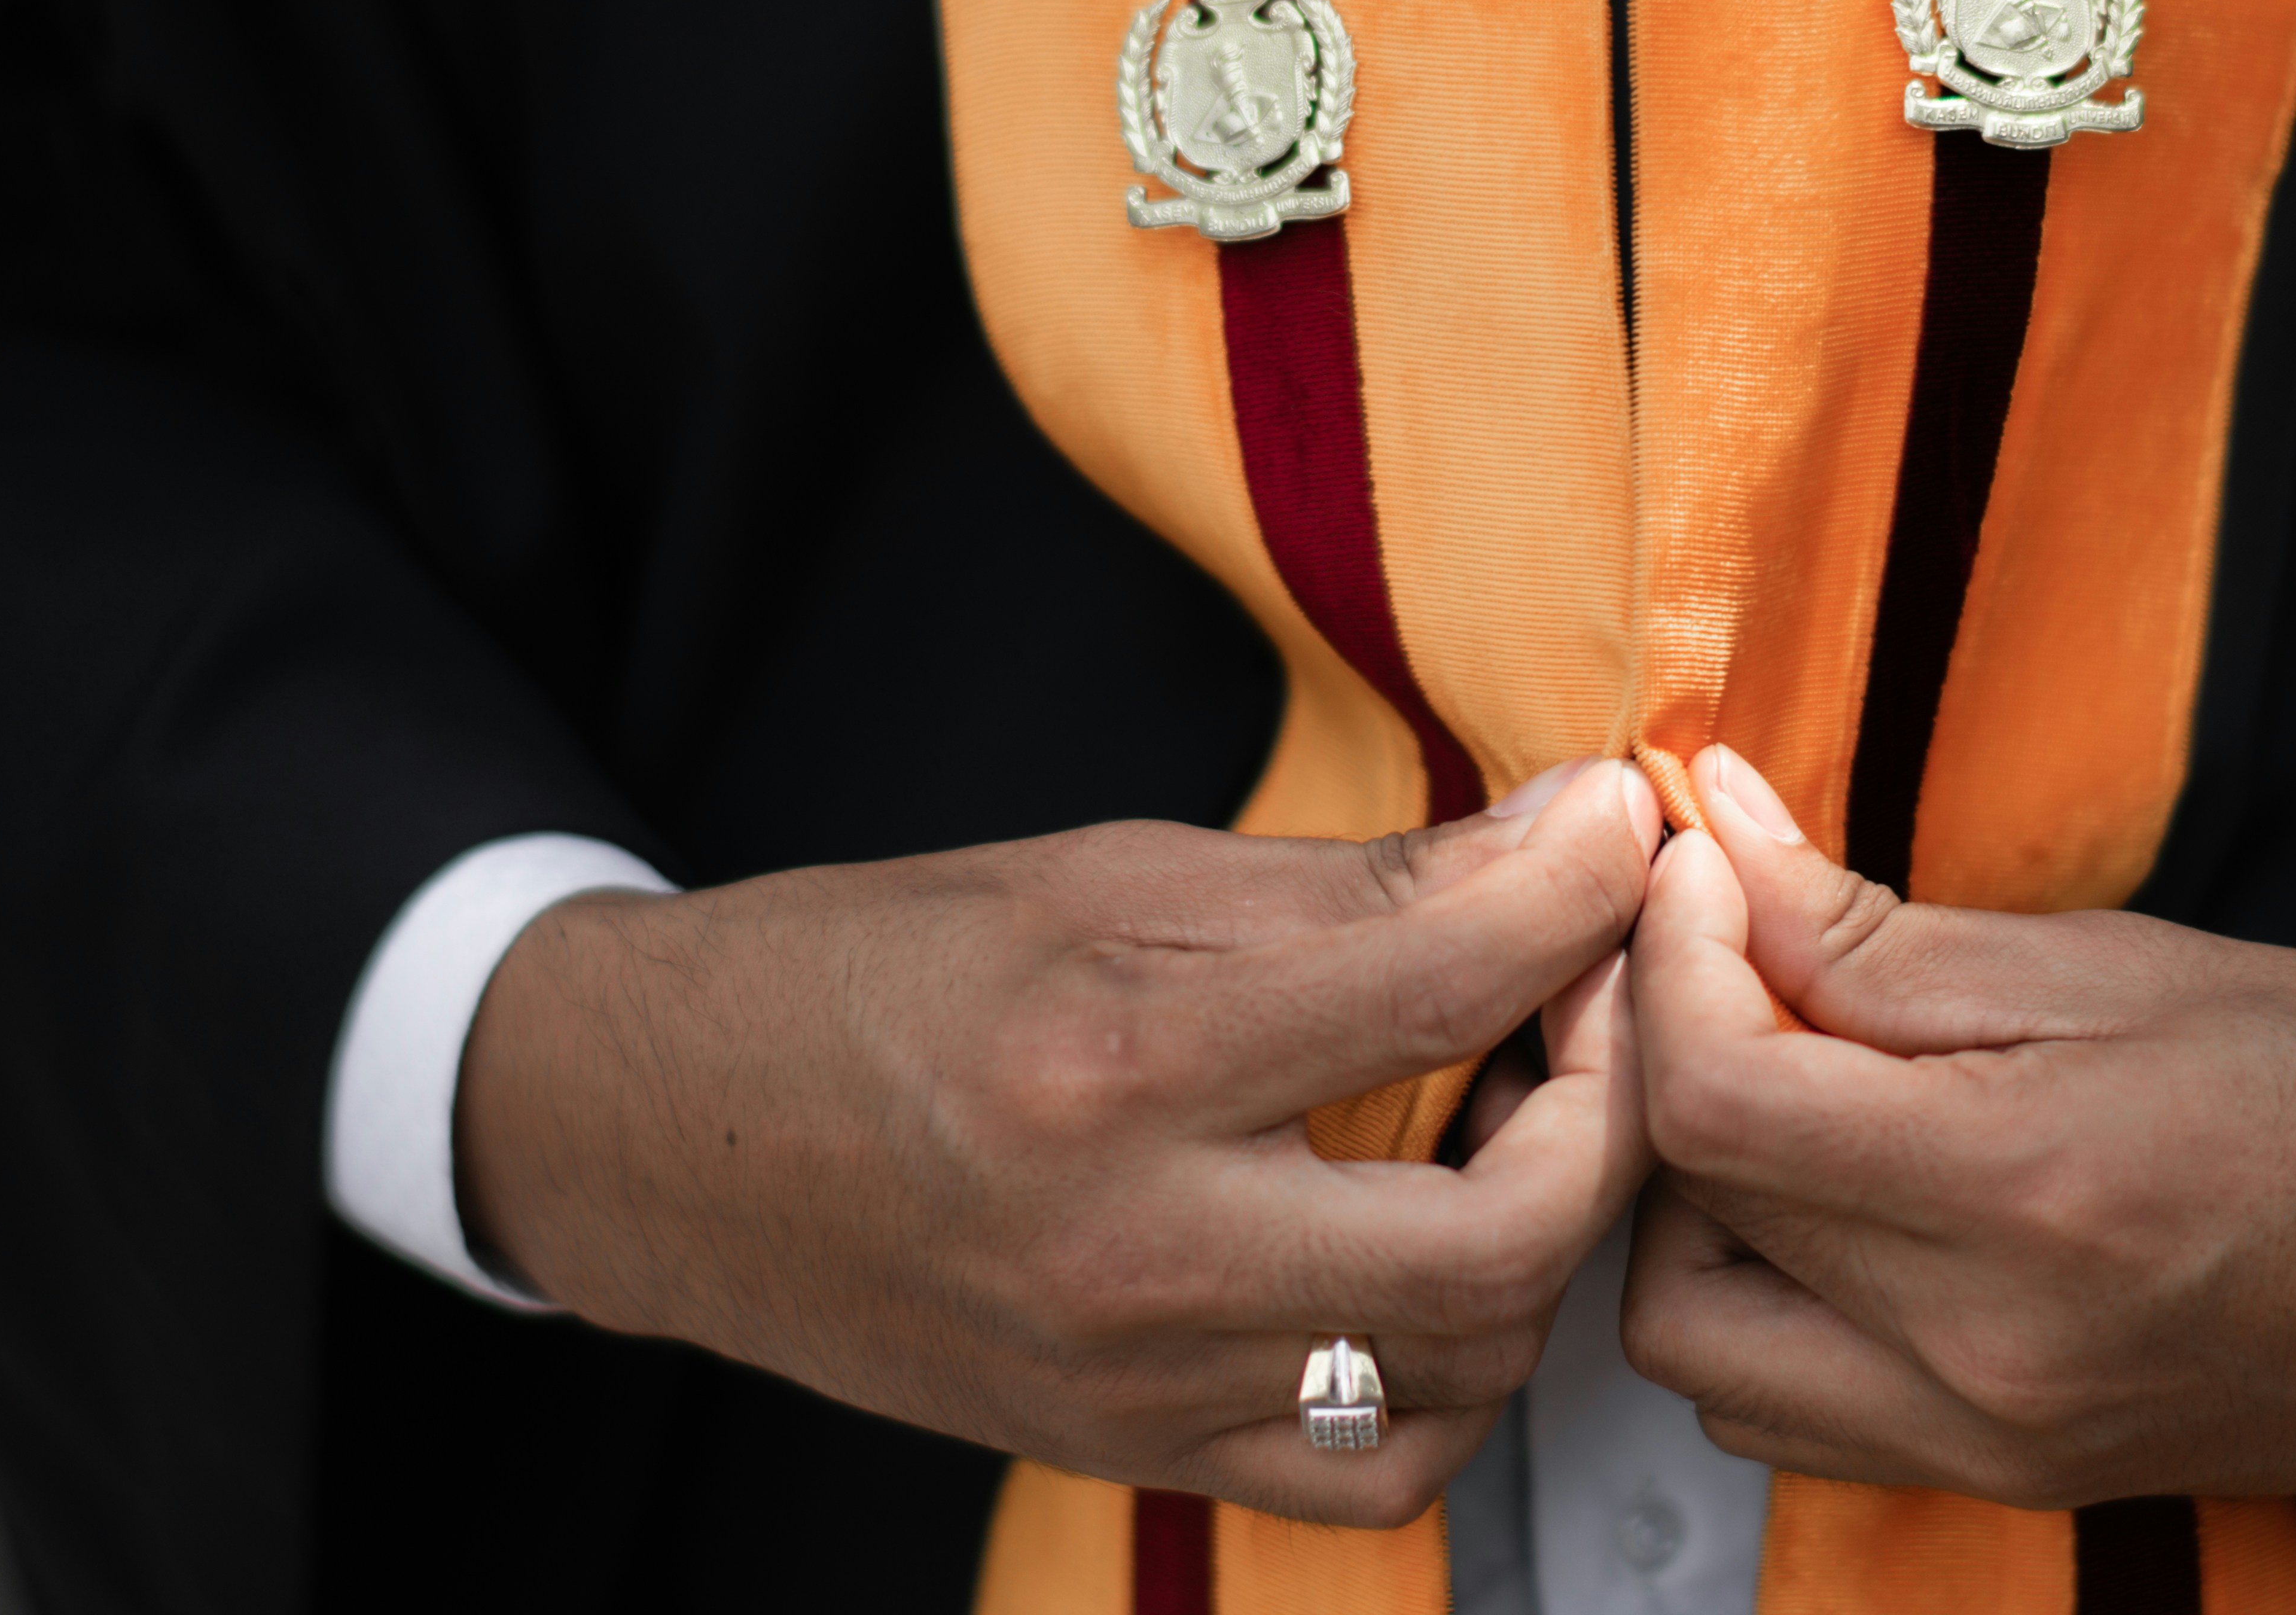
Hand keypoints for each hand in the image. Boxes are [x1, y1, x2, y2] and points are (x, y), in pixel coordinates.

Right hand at [457, 757, 1660, 1525]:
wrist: (672, 1140)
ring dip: (1550, 1230)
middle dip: (1613, 1101)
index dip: (1581, 891)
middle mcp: (1132, 1250)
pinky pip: (1377, 1464)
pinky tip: (1435, 1251)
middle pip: (1502, 1232)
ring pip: (1470, 1364)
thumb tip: (1566, 836)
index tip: (1623, 832)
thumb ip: (1355, 879)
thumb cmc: (880, 973)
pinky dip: (1456, 1363)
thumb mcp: (1110, 872)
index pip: (1437, 983)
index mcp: (1113, 1059)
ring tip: (1519, 1110)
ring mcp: (1136, 1384)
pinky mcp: (1134, 1455)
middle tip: (1604, 996)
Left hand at [1620, 747, 2295, 1503]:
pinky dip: (1762, 1306)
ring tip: (1788, 1093)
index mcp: (2026, 1192)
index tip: (1703, 872)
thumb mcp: (2117, 961)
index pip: (1717, 1097)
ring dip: (1698, 1207)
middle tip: (1735, 966)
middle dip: (1668, 1065)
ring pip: (1698, 1344)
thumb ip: (1880, 928)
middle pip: (1683, 1217)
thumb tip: (1715, 834)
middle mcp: (1989, 1351)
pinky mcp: (2004, 1476)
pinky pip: (1784, 1413)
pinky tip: (1836, 1207)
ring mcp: (1991, 1439)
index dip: (1672, 957)